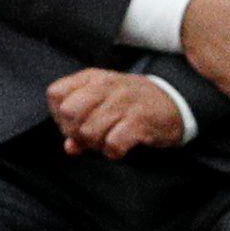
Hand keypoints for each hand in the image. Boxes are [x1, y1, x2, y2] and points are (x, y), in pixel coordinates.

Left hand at [47, 68, 185, 155]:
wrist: (173, 102)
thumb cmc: (133, 103)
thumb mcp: (103, 103)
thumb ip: (81, 123)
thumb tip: (70, 147)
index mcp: (92, 79)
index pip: (56, 94)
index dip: (59, 115)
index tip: (74, 124)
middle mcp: (106, 86)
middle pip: (68, 112)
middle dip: (75, 131)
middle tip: (90, 136)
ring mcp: (123, 103)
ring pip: (88, 131)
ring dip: (95, 144)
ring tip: (108, 140)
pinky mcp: (139, 121)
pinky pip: (112, 143)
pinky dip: (113, 151)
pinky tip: (120, 147)